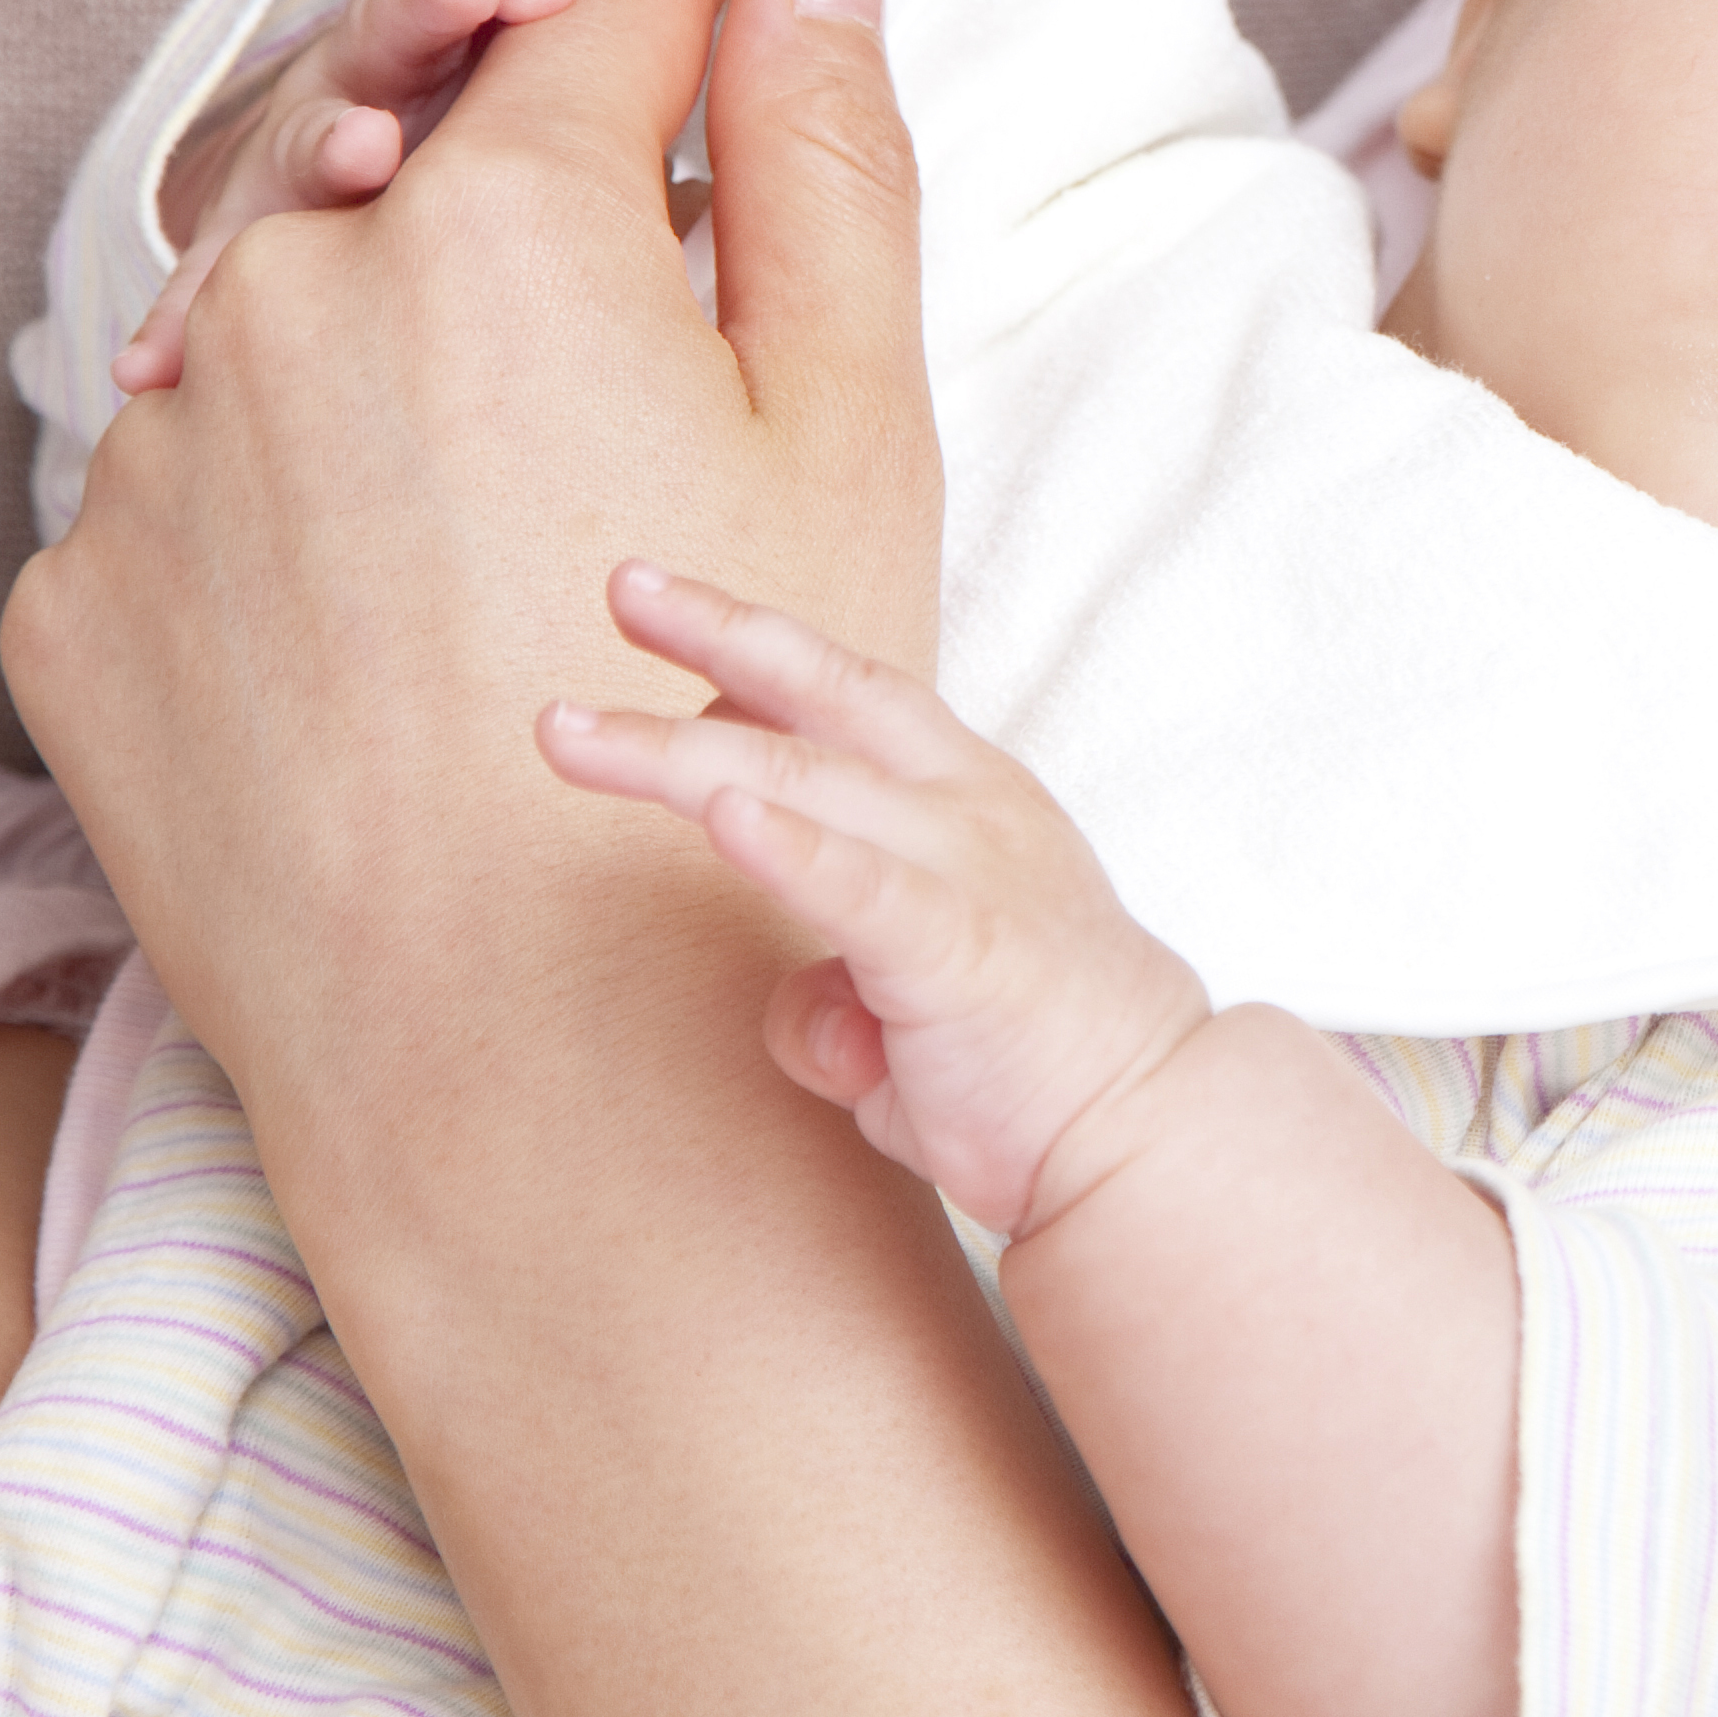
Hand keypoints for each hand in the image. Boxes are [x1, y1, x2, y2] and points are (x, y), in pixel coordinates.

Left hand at [7, 0, 946, 1107]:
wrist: (522, 1072)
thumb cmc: (733, 754)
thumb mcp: (848, 425)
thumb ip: (819, 150)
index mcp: (509, 221)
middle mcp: (297, 289)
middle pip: (410, 100)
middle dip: (496, 36)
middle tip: (570, 4)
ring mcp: (154, 449)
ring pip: (274, 268)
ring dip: (378, 251)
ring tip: (494, 333)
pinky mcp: (68, 597)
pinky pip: (184, 457)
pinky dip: (279, 449)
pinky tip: (389, 558)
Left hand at [538, 563, 1212, 1248]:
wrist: (1149, 1130)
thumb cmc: (1032, 1066)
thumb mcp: (915, 1001)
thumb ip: (843, 984)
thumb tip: (799, 999)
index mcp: (968, 797)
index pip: (850, 694)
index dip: (755, 647)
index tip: (664, 612)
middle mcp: (970, 808)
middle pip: (818, 701)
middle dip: (713, 634)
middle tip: (621, 586)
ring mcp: (969, 870)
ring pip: (801, 783)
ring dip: (673, 753)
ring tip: (569, 733)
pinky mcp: (962, 951)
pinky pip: (861, 889)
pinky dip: (789, 849)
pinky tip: (721, 819)